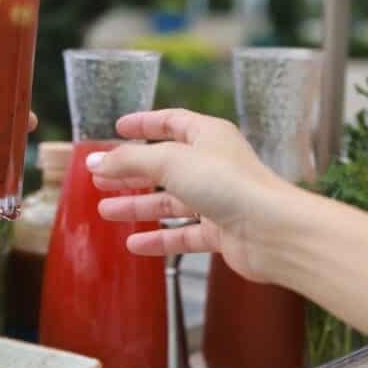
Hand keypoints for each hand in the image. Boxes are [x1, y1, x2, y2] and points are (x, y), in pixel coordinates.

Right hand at [86, 109, 294, 281]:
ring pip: (170, 202)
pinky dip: (158, 239)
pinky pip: (182, 234)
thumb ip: (128, 161)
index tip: (118, 128)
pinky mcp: (221, 232)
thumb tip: (94, 162)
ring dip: (137, 207)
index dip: (144, 123)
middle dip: (130, 172)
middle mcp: (213, 165)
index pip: (171, 122)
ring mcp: (217, 200)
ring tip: (105, 211)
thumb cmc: (229, 184)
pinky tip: (134, 245)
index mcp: (208, 136)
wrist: (273, 231)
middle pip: (164, 165)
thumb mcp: (169, 161)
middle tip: (100, 178)